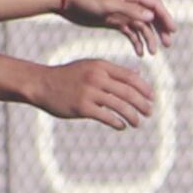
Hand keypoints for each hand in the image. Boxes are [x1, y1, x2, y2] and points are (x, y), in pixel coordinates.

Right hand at [27, 54, 154, 129]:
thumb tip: (139, 74)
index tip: (152, 98)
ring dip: (133, 116)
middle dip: (142, 104)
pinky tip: (122, 126)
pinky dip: (117, 123)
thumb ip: (114, 71)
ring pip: (120, 106)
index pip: (131, 77)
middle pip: (128, 92)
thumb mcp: (91, 67)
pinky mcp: (81, 107)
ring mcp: (88, 93)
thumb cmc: (69, 76)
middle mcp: (96, 78)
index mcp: (101, 66)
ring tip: (138, 123)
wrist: (40, 83)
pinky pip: (106, 117)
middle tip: (150, 112)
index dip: (144, 88)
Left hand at [56, 0, 174, 54]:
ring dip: (149, 39)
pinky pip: (130, 33)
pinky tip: (139, 52)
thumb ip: (131, 10)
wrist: (66, 2)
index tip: (173, 31)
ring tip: (152, 53)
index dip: (165, 17)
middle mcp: (130, 2)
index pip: (155, 5)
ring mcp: (123, 13)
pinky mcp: (115, 22)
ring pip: (142, 27)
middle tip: (167, 44)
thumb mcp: (109, 4)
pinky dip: (136, 42)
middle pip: (152, 17)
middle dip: (160, 31)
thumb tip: (151, 17)